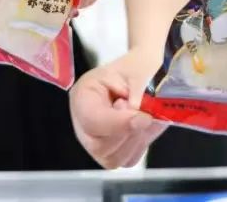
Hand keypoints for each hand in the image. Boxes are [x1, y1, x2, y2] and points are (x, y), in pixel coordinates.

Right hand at [69, 47, 165, 168]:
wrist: (143, 71)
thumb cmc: (137, 67)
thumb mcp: (137, 70)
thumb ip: (137, 93)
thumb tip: (138, 118)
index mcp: (82, 96)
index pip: (92, 120)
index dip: (119, 123)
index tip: (143, 116)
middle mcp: (82, 123)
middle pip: (100, 146)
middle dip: (128, 132)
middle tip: (142, 112)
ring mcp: (95, 141)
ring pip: (115, 158)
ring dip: (137, 139)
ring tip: (142, 116)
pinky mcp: (113, 153)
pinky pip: (128, 160)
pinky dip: (141, 145)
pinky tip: (144, 127)